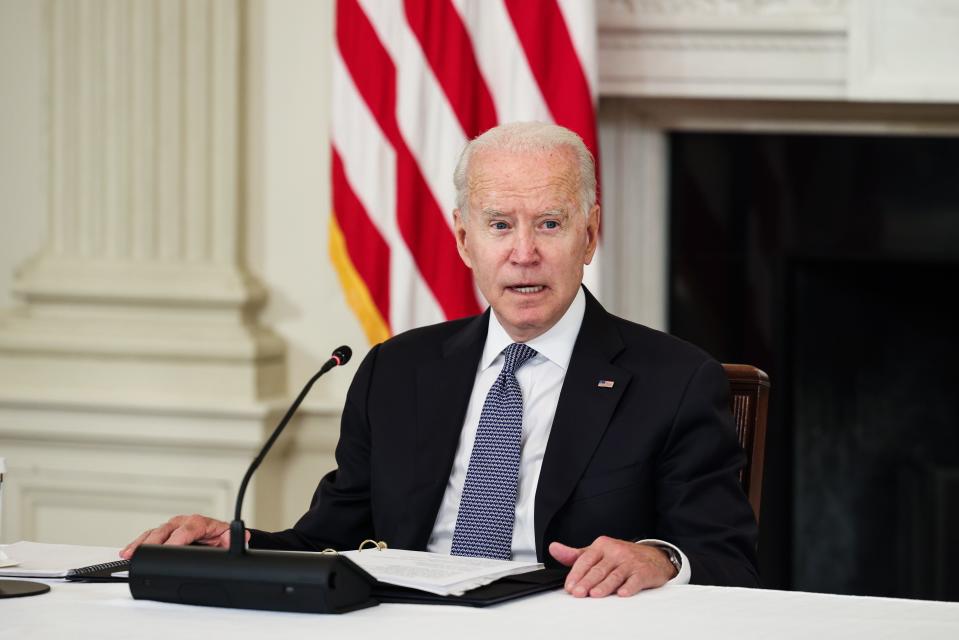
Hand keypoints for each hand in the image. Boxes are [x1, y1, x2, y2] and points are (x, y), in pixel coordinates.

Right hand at [119, 514, 247, 559]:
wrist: (218, 534)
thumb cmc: (220, 536)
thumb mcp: (227, 539)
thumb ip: (233, 539)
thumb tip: (242, 537)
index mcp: (199, 522)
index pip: (186, 530)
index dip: (177, 540)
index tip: (168, 549)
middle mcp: (183, 522)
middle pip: (165, 530)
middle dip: (153, 542)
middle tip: (140, 554)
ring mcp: (172, 526)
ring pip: (154, 532)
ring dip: (140, 543)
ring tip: (129, 554)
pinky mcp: (165, 532)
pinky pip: (149, 536)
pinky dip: (138, 544)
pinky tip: (128, 551)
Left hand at [549, 536, 677, 597]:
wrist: (653, 557)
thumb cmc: (621, 556)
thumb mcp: (597, 552)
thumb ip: (575, 555)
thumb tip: (553, 548)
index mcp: (602, 546)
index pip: (585, 560)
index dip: (576, 574)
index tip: (569, 587)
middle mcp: (616, 552)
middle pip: (598, 569)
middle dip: (587, 582)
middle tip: (578, 593)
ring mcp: (630, 562)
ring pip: (614, 576)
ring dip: (604, 586)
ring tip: (594, 594)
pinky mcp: (643, 572)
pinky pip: (635, 580)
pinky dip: (628, 587)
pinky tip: (622, 593)